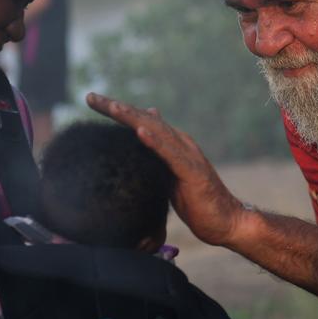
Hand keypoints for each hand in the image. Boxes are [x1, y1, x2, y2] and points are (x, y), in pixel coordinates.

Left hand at [86, 93, 244, 245]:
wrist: (226, 221)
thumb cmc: (198, 203)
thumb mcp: (170, 178)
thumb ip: (157, 159)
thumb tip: (141, 142)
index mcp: (173, 144)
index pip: (141, 121)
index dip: (117, 110)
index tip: (92, 101)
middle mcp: (180, 143)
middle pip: (145, 119)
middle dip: (116, 107)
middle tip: (90, 97)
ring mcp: (187, 156)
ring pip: (156, 131)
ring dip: (133, 117)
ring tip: (111, 106)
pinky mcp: (192, 172)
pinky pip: (170, 154)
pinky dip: (154, 141)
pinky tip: (139, 131)